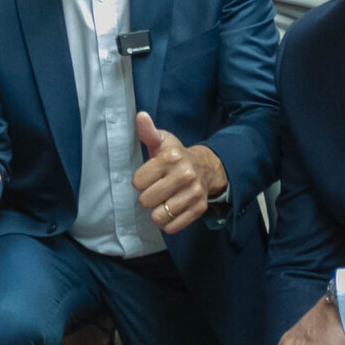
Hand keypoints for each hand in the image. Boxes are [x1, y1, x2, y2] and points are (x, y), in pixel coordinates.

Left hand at [131, 111, 223, 233]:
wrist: (206, 168)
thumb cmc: (176, 156)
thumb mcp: (163, 141)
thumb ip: (148, 131)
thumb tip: (140, 116)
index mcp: (171, 158)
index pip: (138, 181)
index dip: (140, 181)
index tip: (148, 177)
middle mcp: (184, 175)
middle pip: (146, 201)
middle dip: (147, 197)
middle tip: (154, 190)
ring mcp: (193, 193)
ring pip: (159, 216)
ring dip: (157, 211)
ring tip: (162, 201)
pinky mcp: (199, 209)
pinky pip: (173, 227)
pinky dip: (168, 223)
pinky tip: (170, 211)